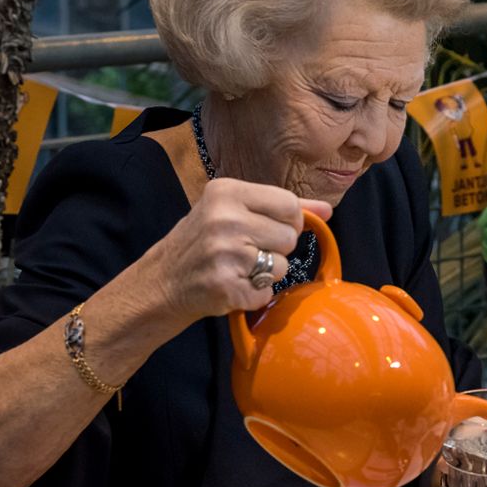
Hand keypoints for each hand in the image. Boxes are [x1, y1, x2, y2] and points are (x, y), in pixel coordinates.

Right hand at [152, 177, 332, 321]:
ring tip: (237, 269)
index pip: (290, 205)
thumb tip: (327, 210)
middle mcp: (224, 218)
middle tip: (246, 251)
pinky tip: (231, 285)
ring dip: (266, 274)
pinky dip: (254, 295)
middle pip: (290, 236)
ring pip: (282, 266)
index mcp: (227, 191)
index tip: (267, 228)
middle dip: (276, 248)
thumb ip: (282, 207)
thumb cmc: (201, 243)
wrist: (159, 284)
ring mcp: (224, 254)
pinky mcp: (226, 287)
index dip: (287, 222)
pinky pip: (267, 292)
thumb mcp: (233, 211)